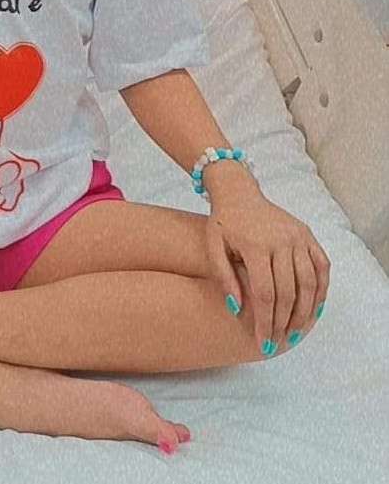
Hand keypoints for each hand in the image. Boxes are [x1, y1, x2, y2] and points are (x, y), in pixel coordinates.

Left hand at [203, 190, 329, 352]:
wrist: (238, 193)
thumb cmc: (223, 223)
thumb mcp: (213, 247)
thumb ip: (223, 278)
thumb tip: (237, 309)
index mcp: (256, 245)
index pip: (264, 293)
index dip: (265, 321)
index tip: (263, 342)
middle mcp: (281, 241)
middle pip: (288, 292)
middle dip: (283, 322)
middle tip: (278, 342)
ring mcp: (297, 237)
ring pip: (309, 282)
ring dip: (305, 311)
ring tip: (295, 332)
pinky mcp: (307, 234)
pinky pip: (321, 266)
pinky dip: (322, 289)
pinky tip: (315, 308)